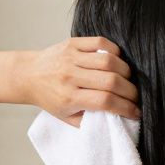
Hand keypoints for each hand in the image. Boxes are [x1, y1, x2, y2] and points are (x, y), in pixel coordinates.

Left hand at [21, 37, 139, 124]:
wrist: (28, 75)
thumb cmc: (50, 98)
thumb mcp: (66, 117)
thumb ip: (89, 120)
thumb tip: (117, 120)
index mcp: (68, 97)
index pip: (104, 101)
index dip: (125, 107)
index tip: (136, 112)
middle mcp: (70, 76)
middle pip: (110, 81)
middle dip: (130, 91)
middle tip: (136, 97)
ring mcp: (71, 57)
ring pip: (108, 61)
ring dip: (125, 71)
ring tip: (127, 80)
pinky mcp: (72, 43)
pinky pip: (101, 43)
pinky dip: (115, 51)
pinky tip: (117, 62)